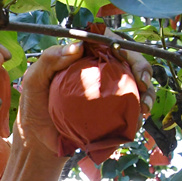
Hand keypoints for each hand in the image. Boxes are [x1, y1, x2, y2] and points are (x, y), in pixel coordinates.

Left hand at [15, 35, 154, 156]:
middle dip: (142, 67)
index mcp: (82, 58)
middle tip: (142, 80)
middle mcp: (98, 71)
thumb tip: (77, 47)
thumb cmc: (34, 105)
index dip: (121, 44)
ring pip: (135, 84)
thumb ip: (50, 59)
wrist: (37, 138)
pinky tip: (140, 118)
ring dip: (147, 91)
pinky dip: (140, 112)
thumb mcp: (34, 79)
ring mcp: (107, 92)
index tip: (123, 54)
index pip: (107, 42)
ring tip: (145, 104)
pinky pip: (131, 109)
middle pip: (128, 61)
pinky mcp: (111, 111)